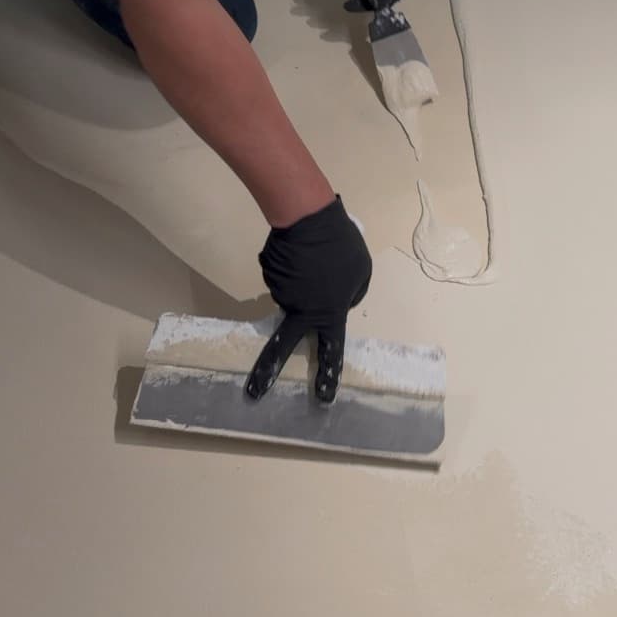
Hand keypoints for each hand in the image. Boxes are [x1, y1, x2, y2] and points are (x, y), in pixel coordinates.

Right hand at [245, 196, 371, 404]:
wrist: (309, 218)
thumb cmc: (341, 246)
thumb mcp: (361, 272)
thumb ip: (351, 294)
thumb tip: (340, 303)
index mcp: (329, 312)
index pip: (331, 350)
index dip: (328, 375)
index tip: (324, 399)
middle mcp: (302, 310)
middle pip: (282, 346)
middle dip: (267, 370)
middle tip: (255, 391)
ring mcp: (282, 294)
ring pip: (293, 294)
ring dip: (300, 282)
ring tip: (312, 258)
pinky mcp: (270, 277)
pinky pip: (284, 277)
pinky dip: (291, 268)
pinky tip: (299, 252)